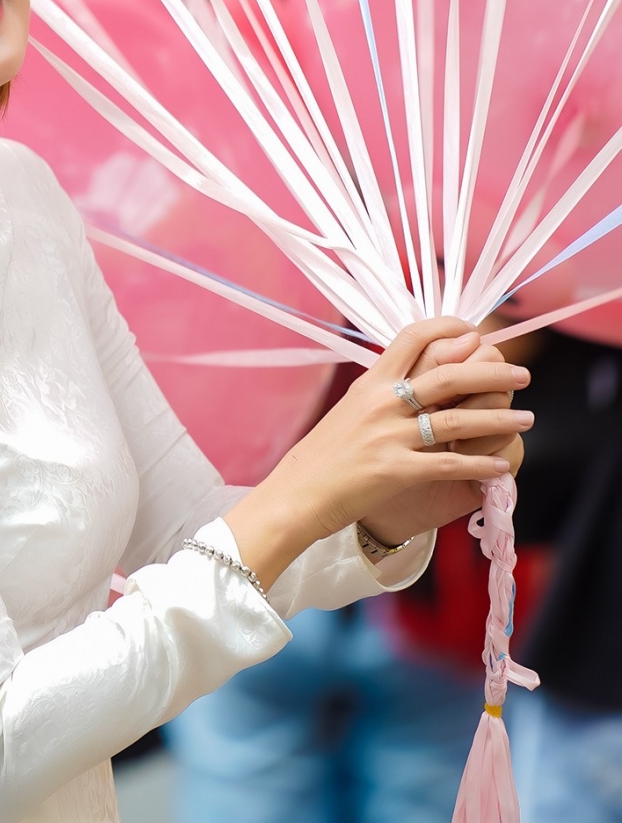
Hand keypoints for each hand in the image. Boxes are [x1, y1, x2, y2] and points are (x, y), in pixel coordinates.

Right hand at [224, 318, 532, 590]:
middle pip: (447, 374)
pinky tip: (501, 467)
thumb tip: (418, 375)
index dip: (450, 328)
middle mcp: (381, 402)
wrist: (295, 494)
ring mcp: (388, 436)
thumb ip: (384, 390)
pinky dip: (479, 466)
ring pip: (456, 420)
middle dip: (492, 372)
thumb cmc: (325, 455)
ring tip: (527, 419)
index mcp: (371, 381)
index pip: (413, 336)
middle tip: (522, 373)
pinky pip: (448, 465)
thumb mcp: (351, 409)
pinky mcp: (394, 470)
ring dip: (498, 419)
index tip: (476, 333)